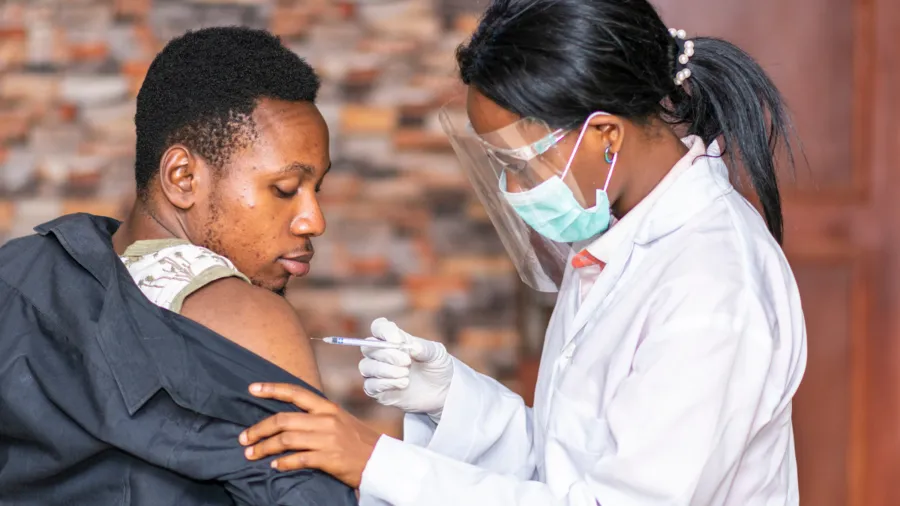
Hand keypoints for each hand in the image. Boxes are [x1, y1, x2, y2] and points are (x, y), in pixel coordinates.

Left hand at [239, 382, 380, 488]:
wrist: (381, 459)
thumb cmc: (357, 440)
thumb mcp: (339, 419)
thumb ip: (316, 415)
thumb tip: (288, 417)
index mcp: (327, 407)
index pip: (295, 392)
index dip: (272, 389)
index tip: (252, 388)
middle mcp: (326, 420)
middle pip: (283, 420)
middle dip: (259, 429)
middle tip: (244, 438)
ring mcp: (327, 440)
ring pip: (286, 440)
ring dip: (264, 448)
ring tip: (252, 454)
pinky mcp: (329, 459)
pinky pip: (299, 459)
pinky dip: (283, 463)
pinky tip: (275, 466)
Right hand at [359, 318, 453, 420]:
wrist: (443, 391)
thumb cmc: (437, 366)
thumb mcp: (437, 354)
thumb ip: (424, 348)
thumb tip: (412, 347)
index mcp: (394, 339)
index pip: (378, 327)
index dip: (383, 331)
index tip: (397, 339)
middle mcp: (382, 354)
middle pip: (368, 347)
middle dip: (387, 354)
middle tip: (407, 362)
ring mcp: (378, 372)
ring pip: (366, 367)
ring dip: (385, 370)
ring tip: (406, 374)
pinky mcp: (378, 391)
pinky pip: (369, 385)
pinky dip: (385, 384)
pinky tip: (403, 384)